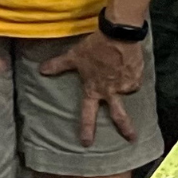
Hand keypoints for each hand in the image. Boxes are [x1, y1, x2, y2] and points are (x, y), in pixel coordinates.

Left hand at [37, 30, 143, 145]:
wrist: (118, 34)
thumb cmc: (94, 47)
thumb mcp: (75, 56)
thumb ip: (59, 65)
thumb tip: (41, 70)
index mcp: (94, 89)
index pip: (88, 113)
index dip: (86, 128)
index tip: (86, 143)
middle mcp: (110, 91)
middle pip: (119, 115)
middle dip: (125, 128)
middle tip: (131, 138)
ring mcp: (125, 85)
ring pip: (127, 91)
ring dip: (127, 86)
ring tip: (125, 74)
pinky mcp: (136, 76)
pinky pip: (135, 78)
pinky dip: (132, 74)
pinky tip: (129, 65)